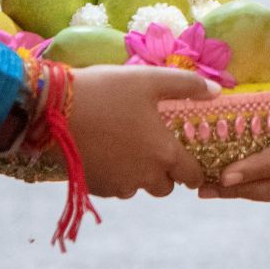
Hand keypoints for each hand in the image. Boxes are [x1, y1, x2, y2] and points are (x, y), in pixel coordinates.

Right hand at [65, 64, 212, 197]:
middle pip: (165, 187)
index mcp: (164, 153)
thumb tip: (216, 91)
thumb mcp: (150, 80)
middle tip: (155, 148)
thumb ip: (187, 85)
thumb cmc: (107, 91)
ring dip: (139, 175)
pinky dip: (116, 176)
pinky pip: (115, 188)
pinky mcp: (95, 188)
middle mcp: (144, 177)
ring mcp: (118, 185)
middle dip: (165, 173)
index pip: (192, 176)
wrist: (53, 111)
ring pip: (138, 188)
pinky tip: (107, 153)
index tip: (188, 159)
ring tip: (129, 147)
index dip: (193, 169)